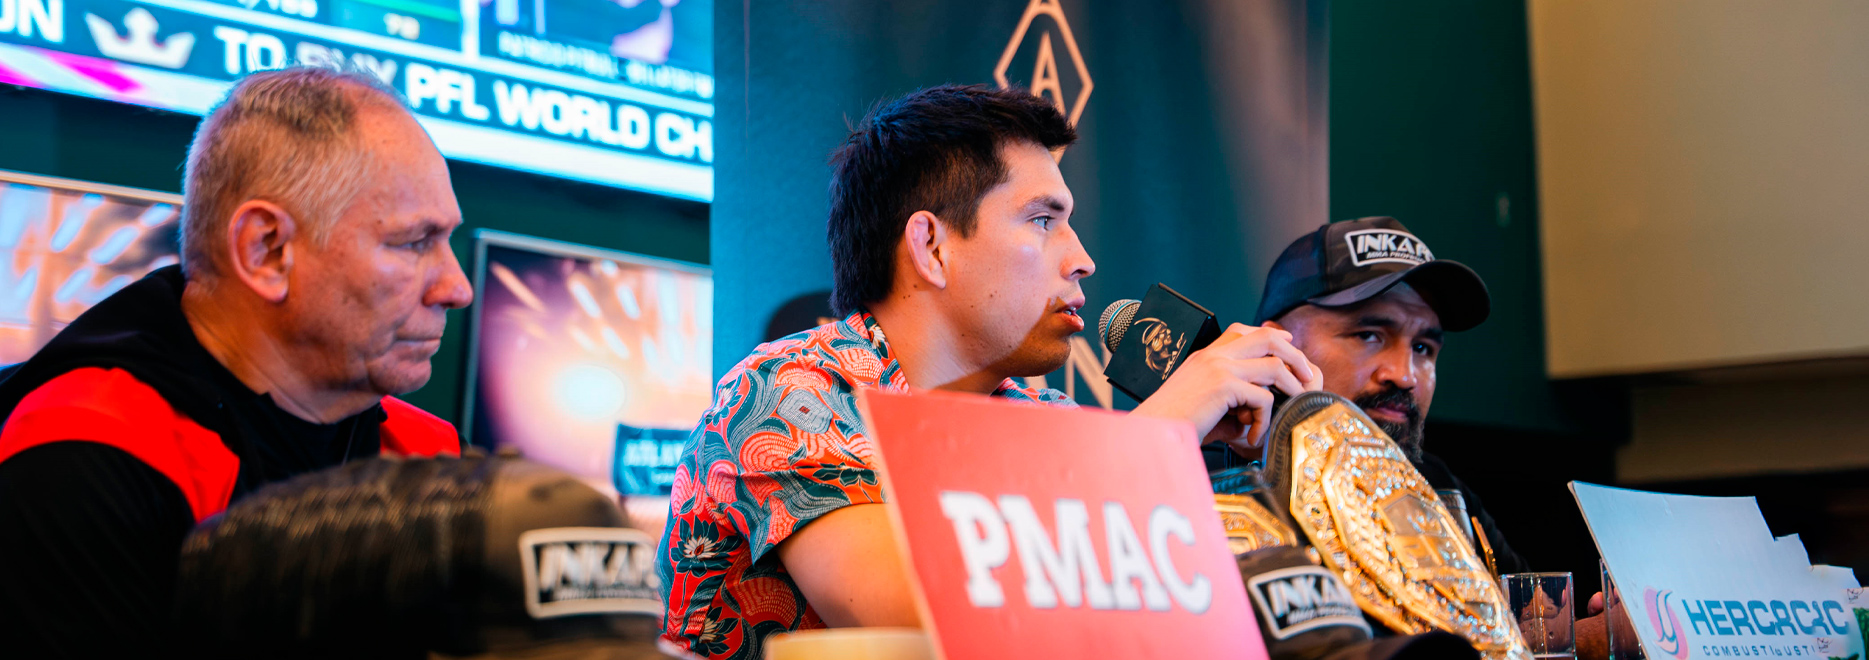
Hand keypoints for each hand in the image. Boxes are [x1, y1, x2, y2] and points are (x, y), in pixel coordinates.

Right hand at [1130, 323, 1322, 452]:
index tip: (1288, 349)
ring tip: (1293, 406)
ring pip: (1274, 365)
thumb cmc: (1174, 425)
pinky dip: (1265, 420)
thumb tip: (1258, 407)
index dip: (1272, 336)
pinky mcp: (1223, 385)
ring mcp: (1219, 367)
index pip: (1243, 330)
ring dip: (1291, 388)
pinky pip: (1263, 398)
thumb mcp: (1202, 402)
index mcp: (1206, 355)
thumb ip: (1230, 397)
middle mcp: (1214, 355)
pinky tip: (1252, 437)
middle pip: (1268, 337)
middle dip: (1295, 355)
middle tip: (1308, 377)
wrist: (1150, 432)